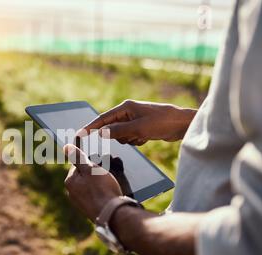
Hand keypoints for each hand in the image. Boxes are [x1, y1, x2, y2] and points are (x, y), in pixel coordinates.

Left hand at [63, 144, 122, 220]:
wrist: (112, 215)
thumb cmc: (102, 189)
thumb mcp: (90, 169)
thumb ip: (78, 158)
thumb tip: (66, 147)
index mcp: (70, 181)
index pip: (78, 165)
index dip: (90, 162)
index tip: (99, 163)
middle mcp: (71, 193)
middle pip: (84, 176)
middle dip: (94, 172)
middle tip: (106, 174)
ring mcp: (80, 202)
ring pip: (89, 186)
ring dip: (99, 183)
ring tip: (109, 184)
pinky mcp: (89, 209)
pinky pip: (94, 196)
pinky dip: (101, 193)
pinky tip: (108, 194)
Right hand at [78, 99, 195, 144]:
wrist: (182, 124)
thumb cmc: (162, 122)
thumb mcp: (138, 128)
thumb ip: (118, 131)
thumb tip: (101, 133)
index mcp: (125, 107)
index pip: (103, 118)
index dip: (91, 127)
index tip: (80, 134)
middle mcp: (128, 112)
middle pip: (112, 129)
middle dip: (120, 136)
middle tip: (134, 135)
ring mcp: (134, 120)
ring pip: (121, 135)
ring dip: (129, 139)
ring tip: (143, 136)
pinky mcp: (140, 127)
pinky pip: (131, 138)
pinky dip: (137, 140)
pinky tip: (148, 137)